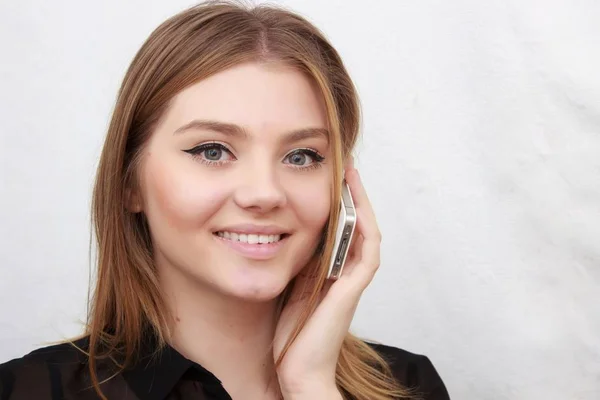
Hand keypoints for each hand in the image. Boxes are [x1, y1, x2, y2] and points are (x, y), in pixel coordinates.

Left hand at [273, 161, 380, 397]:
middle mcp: (346, 272)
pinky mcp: (352, 289)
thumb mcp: (290, 286)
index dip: (340, 201)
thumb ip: (296, 262)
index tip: (331, 175)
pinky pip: (367, 252)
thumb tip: (280, 232)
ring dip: (362, 202)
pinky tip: (356, 205)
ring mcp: (352, 281)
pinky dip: (365, 227)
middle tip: (345, 165)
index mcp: (331, 271)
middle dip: (353, 194)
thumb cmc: (292, 333)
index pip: (343, 228)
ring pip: (367, 232)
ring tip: (351, 174)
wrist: (296, 369)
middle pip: (358, 224)